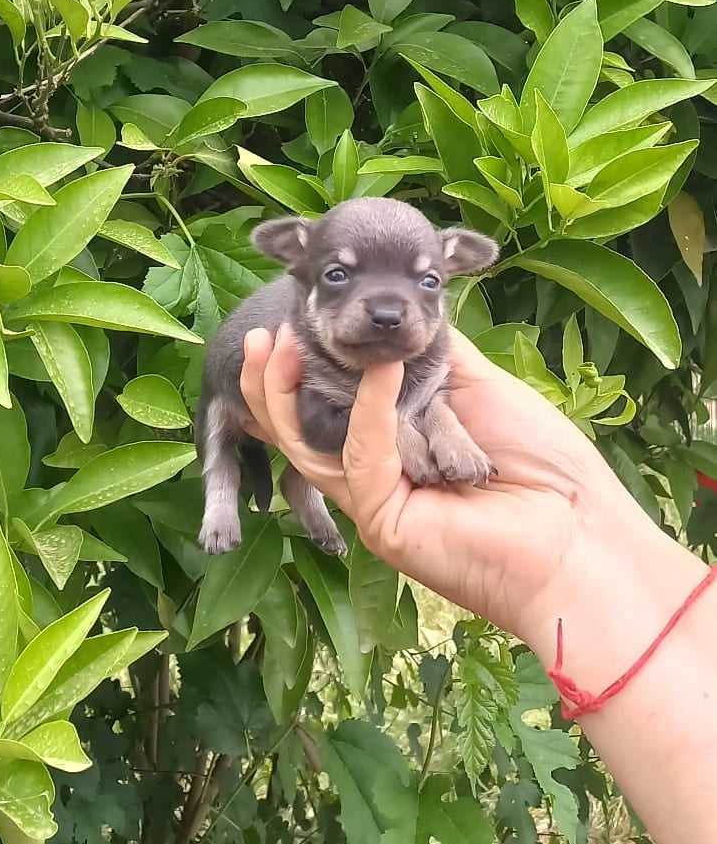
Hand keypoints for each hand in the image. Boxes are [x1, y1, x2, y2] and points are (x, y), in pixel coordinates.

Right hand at [239, 322, 638, 652]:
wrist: (581, 532)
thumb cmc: (545, 466)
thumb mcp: (479, 388)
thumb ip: (435, 353)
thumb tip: (403, 311)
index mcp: (395, 441)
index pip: (328, 401)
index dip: (302, 365)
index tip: (292, 320)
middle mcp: (375, 473)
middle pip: (299, 428)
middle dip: (272, 381)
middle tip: (263, 335)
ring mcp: (375, 500)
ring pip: (305, 449)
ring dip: (281, 398)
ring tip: (278, 347)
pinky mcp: (384, 521)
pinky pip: (361, 458)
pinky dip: (365, 410)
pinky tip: (378, 368)